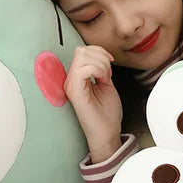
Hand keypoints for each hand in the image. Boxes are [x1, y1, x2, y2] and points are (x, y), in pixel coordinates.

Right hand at [63, 46, 122, 162]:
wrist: (107, 132)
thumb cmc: (106, 113)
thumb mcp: (106, 84)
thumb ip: (101, 70)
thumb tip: (102, 57)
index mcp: (77, 77)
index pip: (82, 51)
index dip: (100, 52)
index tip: (111, 63)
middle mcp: (71, 79)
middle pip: (81, 50)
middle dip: (101, 57)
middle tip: (109, 73)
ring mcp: (71, 85)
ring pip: (82, 56)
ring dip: (101, 64)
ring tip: (106, 78)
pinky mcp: (74, 92)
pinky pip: (82, 69)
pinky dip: (97, 70)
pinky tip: (103, 80)